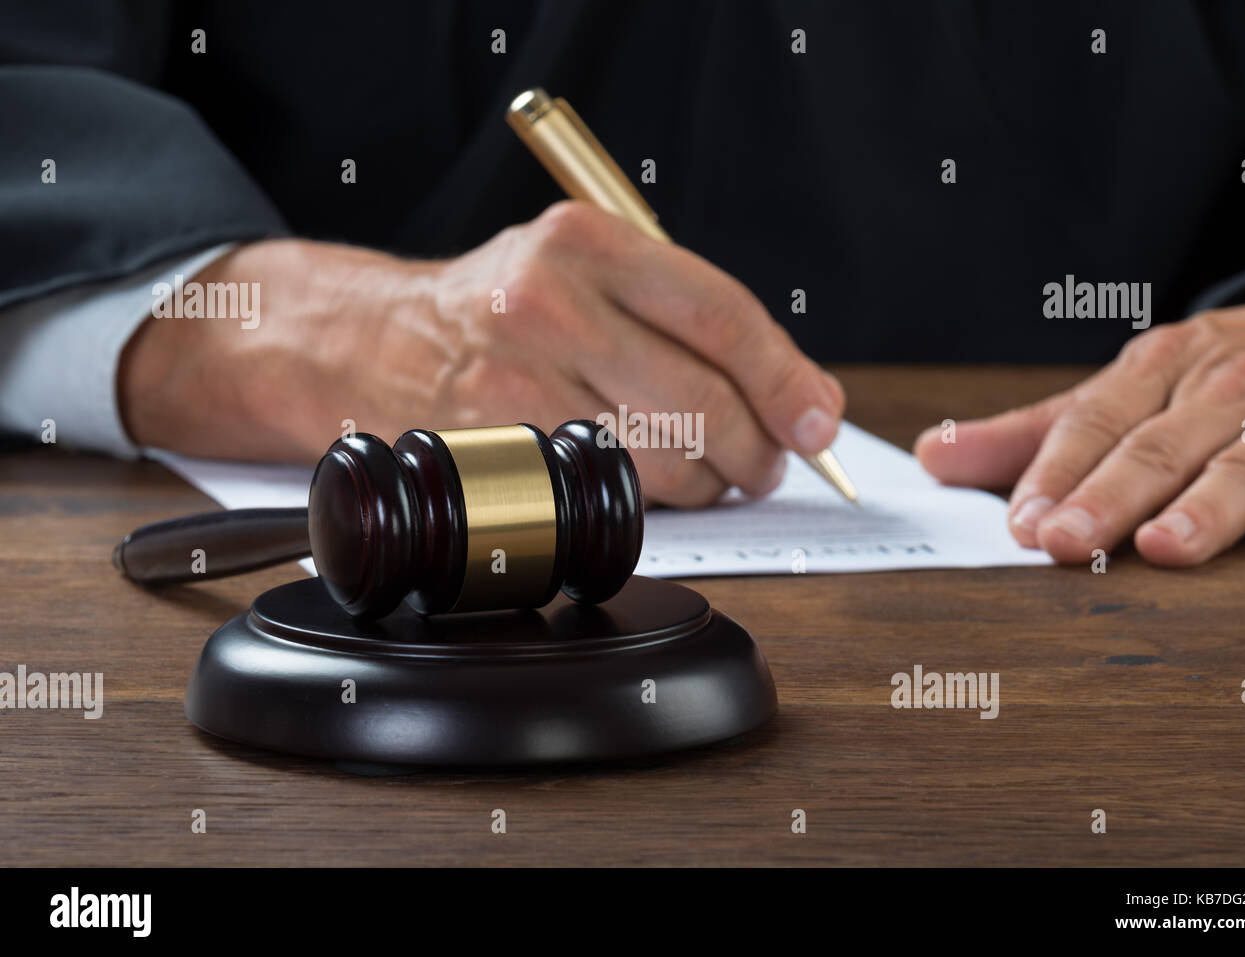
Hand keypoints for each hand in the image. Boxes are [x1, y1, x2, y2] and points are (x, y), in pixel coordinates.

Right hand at [119, 201, 843, 505]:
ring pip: (662, 460)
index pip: (720, 314)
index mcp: (585, 241)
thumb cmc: (501, 306)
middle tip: (767, 461)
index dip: (785, 378)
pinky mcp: (498, 450)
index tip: (819, 420)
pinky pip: (611, 494)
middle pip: (700, 400)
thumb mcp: (586, 266)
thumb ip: (687, 313)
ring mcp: (518, 382)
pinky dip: (654, 501)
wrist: (374, 342)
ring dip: (708, 482)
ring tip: (709, 471)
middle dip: (756, 448)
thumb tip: (798, 394)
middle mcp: (549, 303)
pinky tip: (653, 484)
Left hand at [914, 290, 1244, 565]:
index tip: (1019, 524)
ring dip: (1205, 507)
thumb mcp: (1124, 390)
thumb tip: (933, 457)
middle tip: (1062, 543)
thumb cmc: (1215, 374)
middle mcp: (1221, 387)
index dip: (1055, 473)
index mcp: (1158, 369)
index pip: (1094, 423)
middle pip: (1157, 447)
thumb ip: (1035, 434)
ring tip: (1161, 548)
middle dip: (1108, 496)